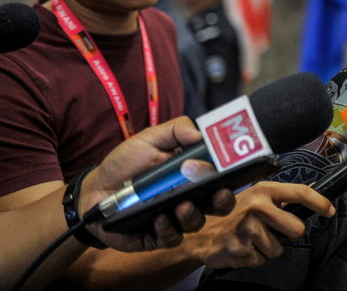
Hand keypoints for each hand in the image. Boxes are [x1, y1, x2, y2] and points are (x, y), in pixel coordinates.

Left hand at [79, 117, 237, 251]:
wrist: (94, 189)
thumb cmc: (126, 163)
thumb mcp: (150, 138)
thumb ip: (176, 130)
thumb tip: (201, 134)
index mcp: (194, 175)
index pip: (222, 177)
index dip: (231, 175)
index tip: (229, 168)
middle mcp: (191, 198)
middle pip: (219, 204)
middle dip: (223, 200)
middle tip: (218, 191)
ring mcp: (175, 219)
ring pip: (196, 223)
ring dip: (193, 214)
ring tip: (182, 205)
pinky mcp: (157, 237)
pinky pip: (171, 238)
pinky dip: (167, 229)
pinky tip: (158, 218)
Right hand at [184, 181, 335, 268]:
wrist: (196, 233)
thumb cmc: (230, 213)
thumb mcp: (255, 195)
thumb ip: (282, 196)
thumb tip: (314, 187)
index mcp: (263, 190)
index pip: (300, 193)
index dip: (319, 202)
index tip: (330, 210)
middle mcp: (257, 207)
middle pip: (296, 229)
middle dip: (290, 235)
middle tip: (274, 231)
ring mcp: (248, 230)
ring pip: (279, 250)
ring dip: (267, 248)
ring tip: (250, 238)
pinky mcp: (241, 250)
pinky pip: (261, 260)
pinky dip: (253, 258)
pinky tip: (241, 247)